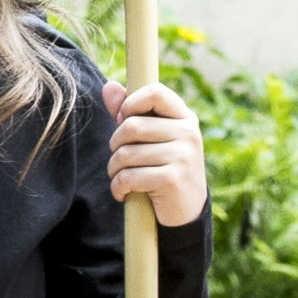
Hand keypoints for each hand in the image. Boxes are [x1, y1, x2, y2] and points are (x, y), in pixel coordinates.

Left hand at [105, 81, 206, 226]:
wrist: (186, 211)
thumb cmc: (164, 168)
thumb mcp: (152, 139)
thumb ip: (129, 112)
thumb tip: (109, 86)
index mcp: (184, 118)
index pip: (155, 92)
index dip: (131, 103)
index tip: (124, 121)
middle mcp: (188, 133)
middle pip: (131, 125)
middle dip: (115, 145)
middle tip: (120, 160)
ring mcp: (183, 155)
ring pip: (125, 153)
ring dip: (114, 170)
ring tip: (122, 179)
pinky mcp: (172, 178)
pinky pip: (129, 176)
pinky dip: (118, 187)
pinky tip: (124, 193)